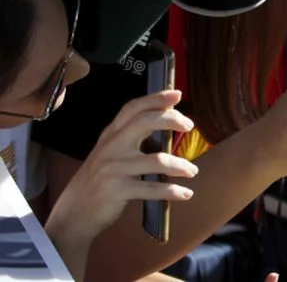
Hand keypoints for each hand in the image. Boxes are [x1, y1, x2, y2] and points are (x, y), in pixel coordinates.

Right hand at [44, 90, 198, 252]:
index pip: (133, 109)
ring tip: (192, 171)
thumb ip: (129, 136)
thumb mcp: (107, 154)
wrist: (72, 215)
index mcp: (110, 136)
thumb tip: (165, 120)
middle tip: (190, 126)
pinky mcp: (117, 190)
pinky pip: (152, 188)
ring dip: (181, 165)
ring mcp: (113, 169)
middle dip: (172, 120)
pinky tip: (185, 193)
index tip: (177, 94)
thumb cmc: (97, 182)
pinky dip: (172, 191)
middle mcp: (111, 147)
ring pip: (157, 160)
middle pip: (144, 122)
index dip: (156, 98)